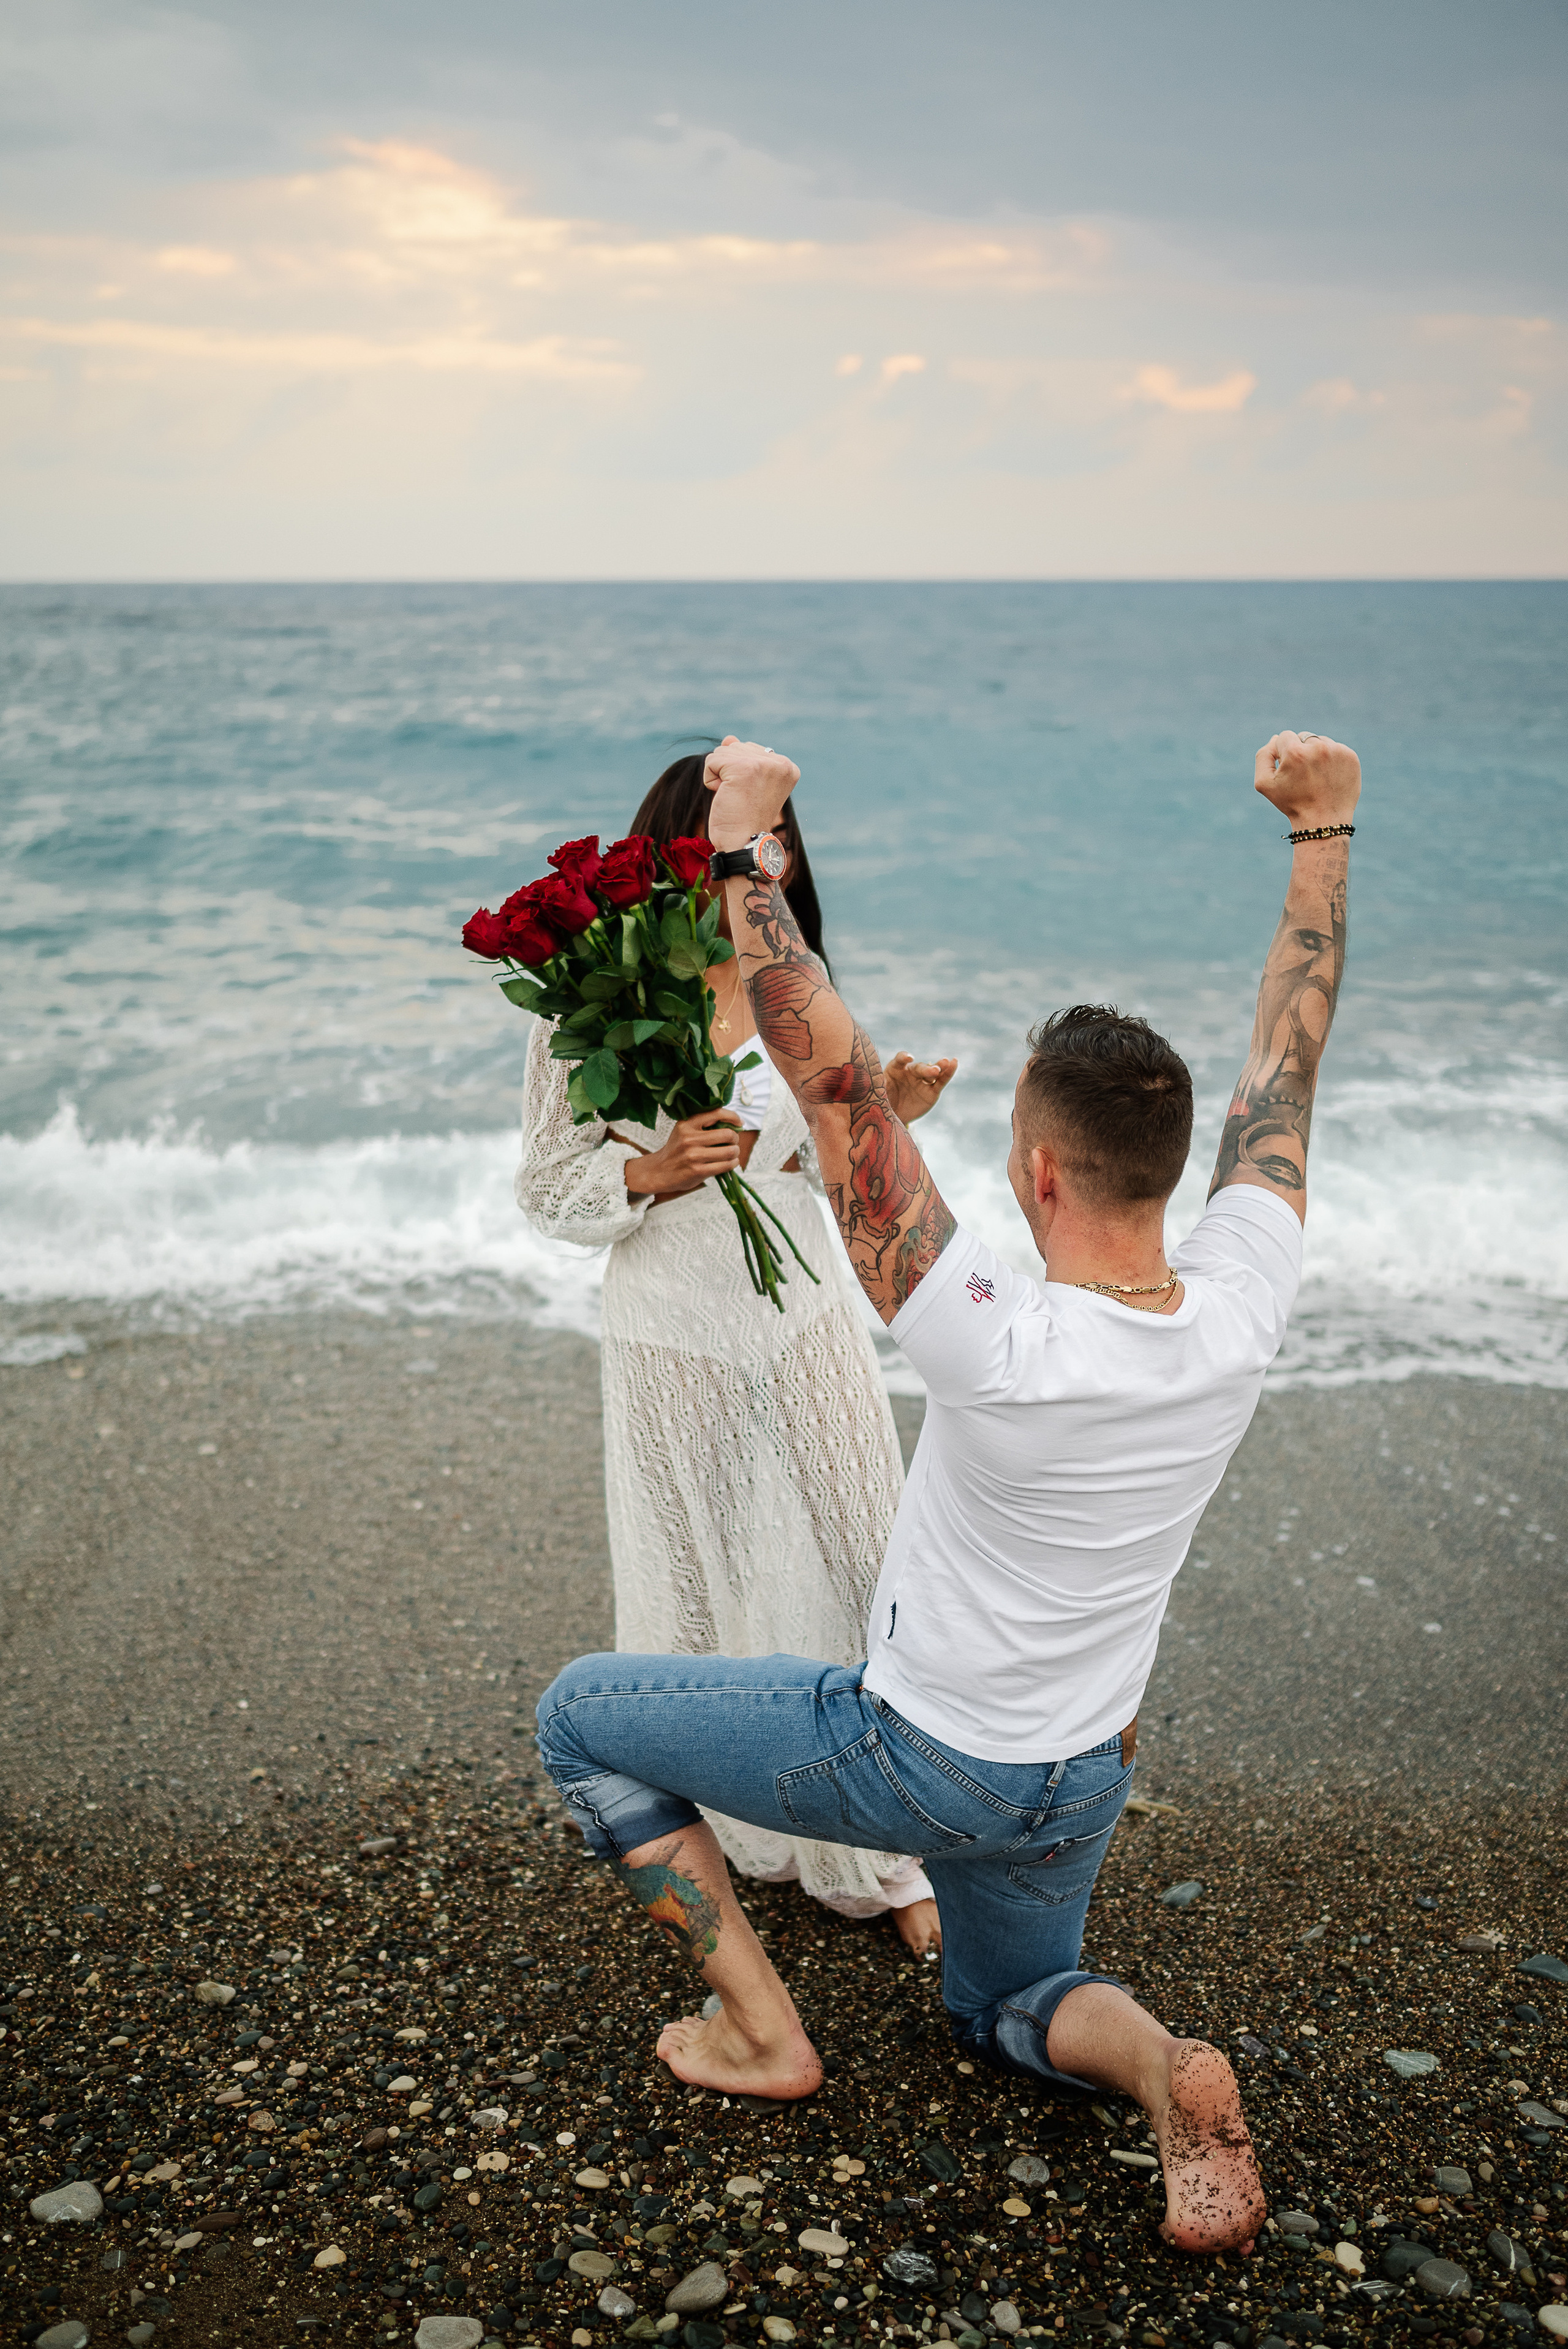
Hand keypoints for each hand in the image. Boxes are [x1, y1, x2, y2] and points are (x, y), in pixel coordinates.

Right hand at [623, 1109, 742, 1198]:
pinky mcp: (698, 1171)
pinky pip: (725, 1165)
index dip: (733, 1117)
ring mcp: (693, 1155)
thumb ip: (703, 1125)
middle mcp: (689, 1138)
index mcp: (687, 1124)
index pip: (717, 1113)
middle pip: (727, 1134)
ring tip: (732, 1154)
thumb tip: (734, 1124)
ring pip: (729, 1151)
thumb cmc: (677, 1150)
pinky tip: (730, 1163)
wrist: (659, 1171)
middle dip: (735, 1139)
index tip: (739, 1122)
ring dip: (736, 1153)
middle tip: (733, 1142)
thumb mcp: (684, 1131)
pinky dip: (732, 1164)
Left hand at [702, 734, 800, 851]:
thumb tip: (729, 738)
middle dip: (729, 772)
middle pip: (736, 748)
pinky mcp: (743, 768)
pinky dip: (710, 780)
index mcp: (787, 766)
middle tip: (742, 798)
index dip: (741, 773)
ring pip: (722, 752)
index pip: (749, 750)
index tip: (751, 796)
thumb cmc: (745, 819)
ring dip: (720, 776)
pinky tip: (724, 796)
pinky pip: (711, 760)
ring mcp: (762, 764)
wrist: (744, 844)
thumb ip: (743, 758)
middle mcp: (780, 762)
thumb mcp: (747, 784)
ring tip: (734, 798)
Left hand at [883, 1051, 957, 1124]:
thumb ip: (879, 1086)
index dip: (903, 1058)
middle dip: (926, 1069)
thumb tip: (874, 1082)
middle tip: (934, 1071)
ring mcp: (922, 1081)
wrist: (893, 1116)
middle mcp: (909, 1072)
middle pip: (919, 1068)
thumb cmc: (882, 1101)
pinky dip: (948, 1073)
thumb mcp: (877, 1094)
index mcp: (895, 1069)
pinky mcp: (932, 1091)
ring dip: (939, 1067)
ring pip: (932, 1072)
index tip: (907, 1058)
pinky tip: (954, 1063)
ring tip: (947, 1062)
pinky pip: (941, 1081)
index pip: (900, 1060)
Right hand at [1254, 731, 1360, 831]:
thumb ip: (1263, 755)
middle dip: (1300, 752)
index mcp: (1295, 752)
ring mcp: (1337, 751)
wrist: (1324, 821)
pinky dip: (1332, 760)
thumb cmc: (1292, 803)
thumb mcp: (1264, 783)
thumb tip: (1275, 739)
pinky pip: (1336, 749)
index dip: (1283, 753)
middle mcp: (1318, 747)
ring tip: (1316, 777)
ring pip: (1321, 742)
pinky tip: (1329, 777)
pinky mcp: (1350, 756)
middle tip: (1303, 775)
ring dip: (1316, 754)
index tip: (1289, 770)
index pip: (1284, 736)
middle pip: (1303, 737)